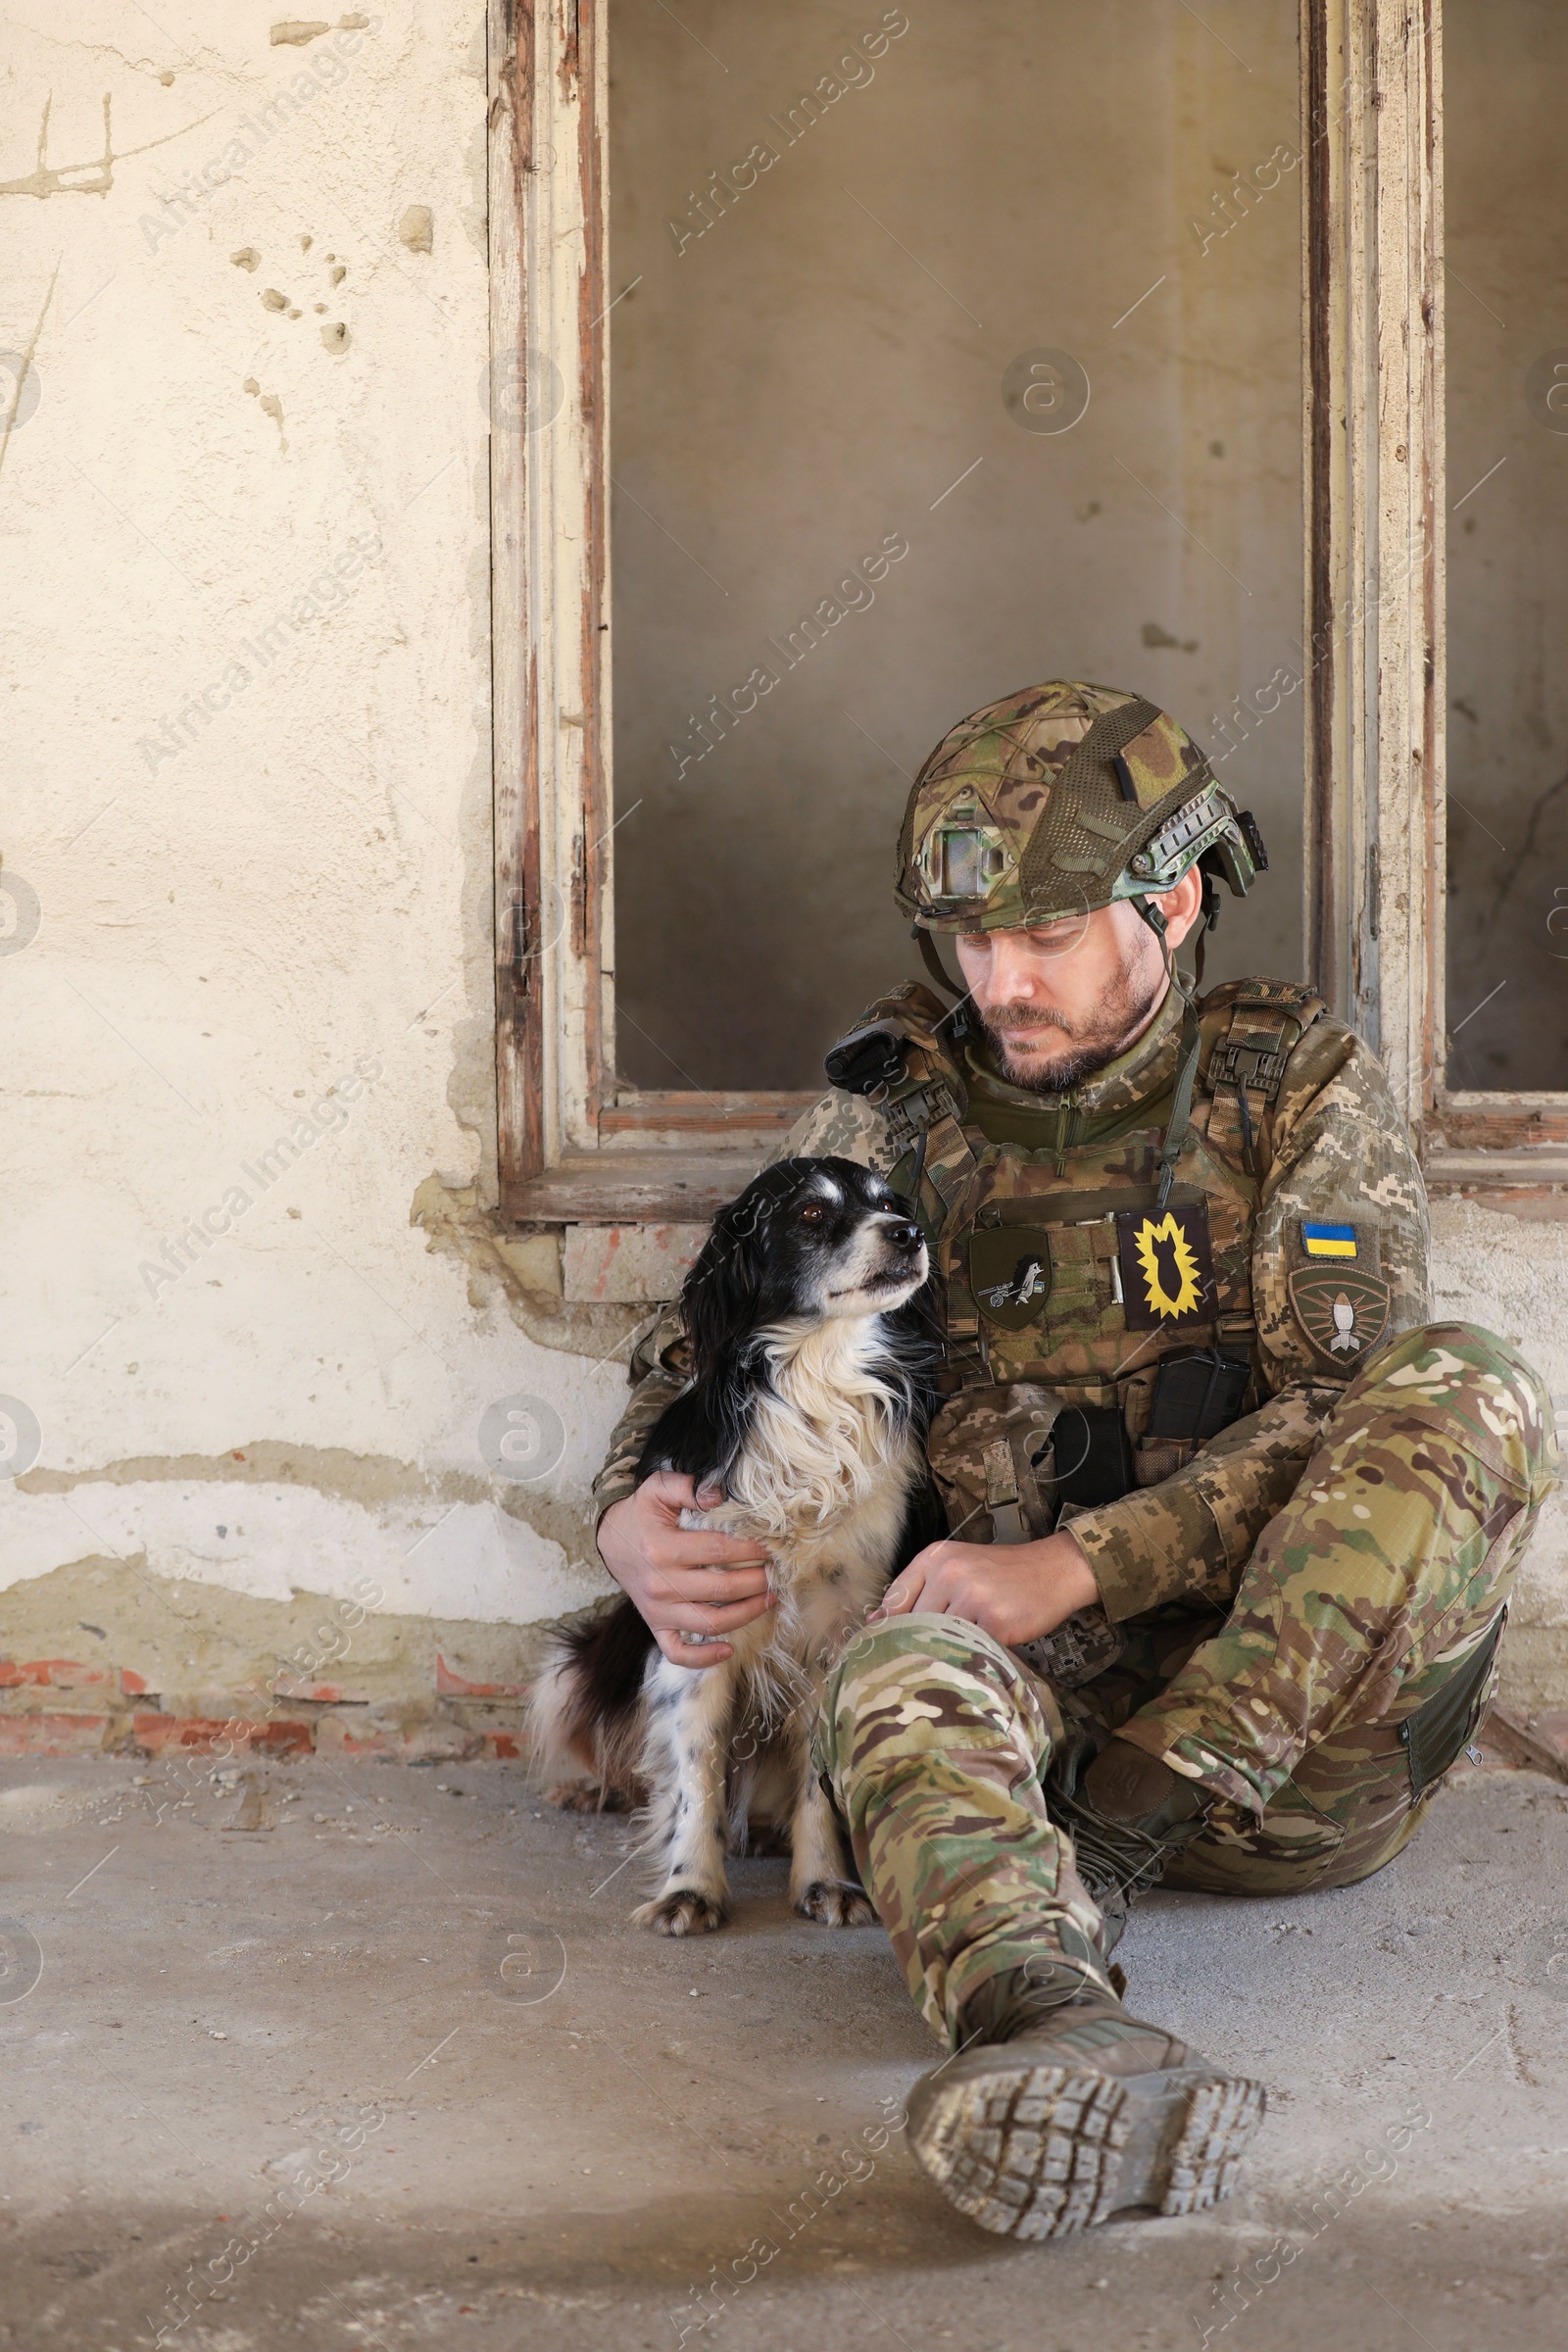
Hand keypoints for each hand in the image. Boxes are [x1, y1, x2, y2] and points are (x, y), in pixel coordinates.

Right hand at [596, 1469, 773, 1668]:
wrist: (610, 1541)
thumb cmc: (642, 1514)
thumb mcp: (658, 1488)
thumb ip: (688, 1487)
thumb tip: (719, 1496)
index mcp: (662, 1548)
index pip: (719, 1550)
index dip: (751, 1549)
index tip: (770, 1546)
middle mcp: (660, 1584)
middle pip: (721, 1589)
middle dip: (757, 1582)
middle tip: (778, 1572)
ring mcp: (658, 1610)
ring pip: (710, 1623)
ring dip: (746, 1615)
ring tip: (769, 1599)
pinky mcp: (656, 1626)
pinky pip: (678, 1652)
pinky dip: (703, 1659)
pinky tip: (728, 1650)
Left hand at [869, 1529, 1099, 1648]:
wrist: (1054, 1570)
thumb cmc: (1002, 1574)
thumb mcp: (957, 1567)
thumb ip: (919, 1589)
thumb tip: (875, 1621)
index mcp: (936, 1556)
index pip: (895, 1600)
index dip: (889, 1629)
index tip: (886, 1649)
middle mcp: (950, 1572)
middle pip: (915, 1624)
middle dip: (921, 1645)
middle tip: (926, 1661)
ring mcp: (973, 1596)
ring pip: (941, 1639)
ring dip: (947, 1654)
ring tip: (955, 1659)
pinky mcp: (995, 1621)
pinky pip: (970, 1650)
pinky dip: (971, 1658)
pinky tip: (977, 1658)